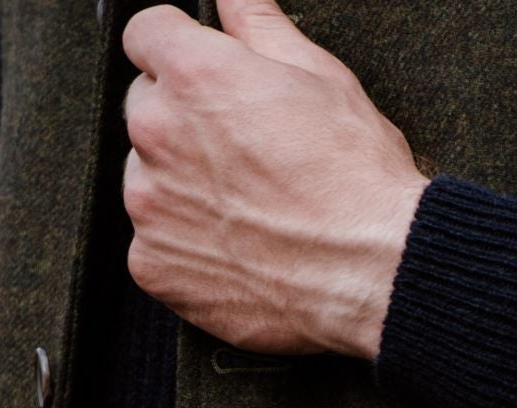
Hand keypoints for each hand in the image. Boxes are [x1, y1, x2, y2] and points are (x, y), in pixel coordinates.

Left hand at [122, 0, 427, 359]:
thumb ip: (259, 25)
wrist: (371, 271)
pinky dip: (184, 249)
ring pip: (148, 181)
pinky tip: (234, 249)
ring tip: (245, 208)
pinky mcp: (155, 266)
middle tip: (241, 153)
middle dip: (182, 122)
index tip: (199, 74)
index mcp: (193, 75)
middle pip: (145, 110)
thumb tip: (236, 0)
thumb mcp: (318, 75)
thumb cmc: (354, 179)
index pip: (146, 35)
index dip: (178, 50)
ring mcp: (151, 206)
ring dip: (181, 188)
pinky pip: (154, 246)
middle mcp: (158, 135)